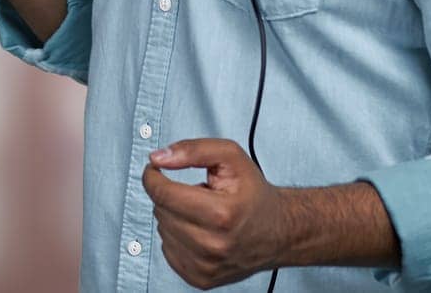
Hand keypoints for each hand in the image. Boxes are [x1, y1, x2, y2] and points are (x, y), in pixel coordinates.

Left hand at [141, 138, 291, 288]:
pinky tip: (197, 229)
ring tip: (201, 212)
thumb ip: (193, 150)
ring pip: (162, 231)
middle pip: (161, 211)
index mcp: (221, 213)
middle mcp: (212, 245)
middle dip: (171, 195)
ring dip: (175, 216)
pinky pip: (167, 251)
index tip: (154, 169)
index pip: (163, 194)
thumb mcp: (231, 157)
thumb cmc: (254, 194)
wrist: (278, 231)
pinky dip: (177, 236)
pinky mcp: (201, 279)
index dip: (152, 177)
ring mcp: (206, 266)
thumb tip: (159, 157)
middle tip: (196, 192)